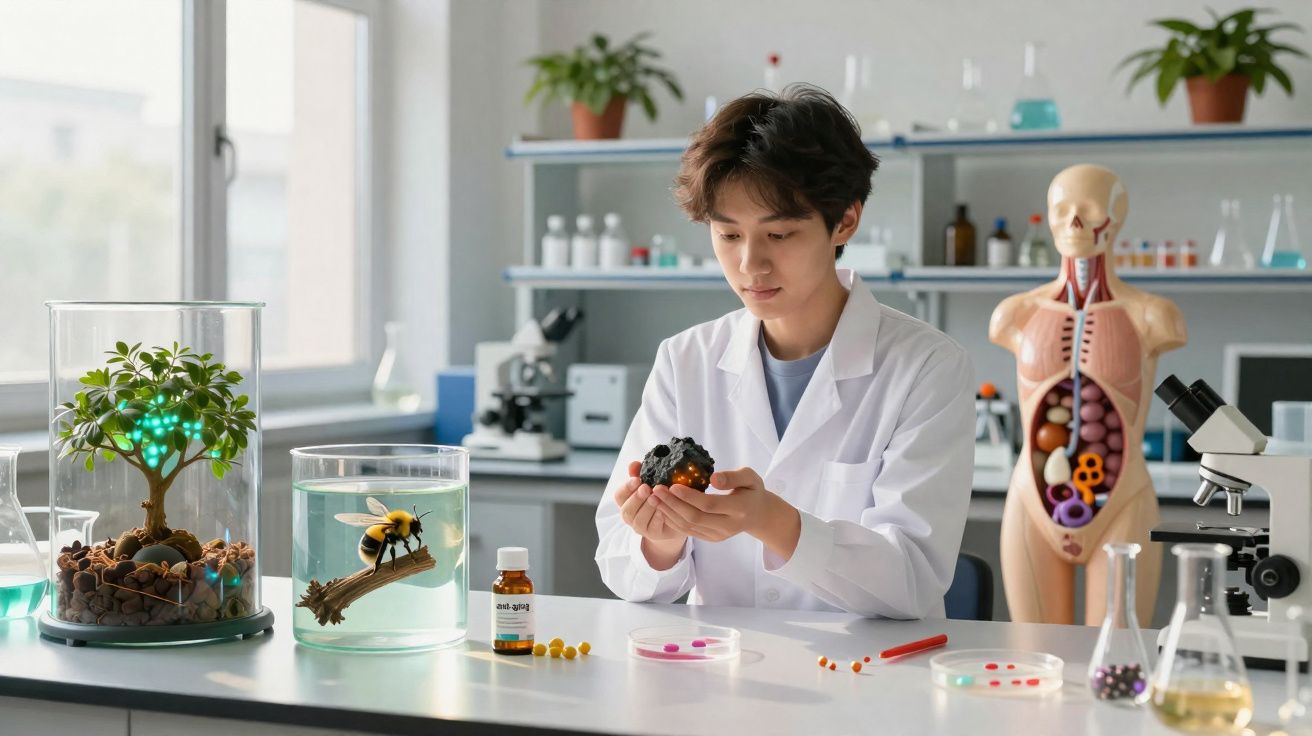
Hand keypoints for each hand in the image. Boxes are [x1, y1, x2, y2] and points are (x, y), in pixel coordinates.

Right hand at [613, 460, 686, 568]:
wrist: (675, 517)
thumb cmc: (660, 496)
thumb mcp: (651, 483)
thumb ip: (641, 474)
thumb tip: (633, 464)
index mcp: (626, 501)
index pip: (619, 495)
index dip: (626, 487)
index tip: (637, 479)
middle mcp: (630, 515)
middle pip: (626, 509)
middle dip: (636, 498)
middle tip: (646, 488)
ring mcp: (640, 527)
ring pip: (638, 520)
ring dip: (647, 508)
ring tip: (656, 498)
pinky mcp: (652, 534)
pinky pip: (652, 528)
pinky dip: (657, 519)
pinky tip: (663, 510)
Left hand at [653, 467, 793, 548]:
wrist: (758, 515)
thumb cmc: (752, 490)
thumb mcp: (750, 478)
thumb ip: (733, 477)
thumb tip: (713, 479)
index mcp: (739, 509)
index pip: (709, 504)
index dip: (689, 496)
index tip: (672, 485)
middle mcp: (728, 526)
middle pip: (695, 517)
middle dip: (672, 504)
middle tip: (656, 489)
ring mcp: (719, 535)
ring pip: (689, 526)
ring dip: (668, 512)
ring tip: (653, 498)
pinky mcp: (711, 538)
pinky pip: (689, 531)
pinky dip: (673, 520)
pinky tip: (662, 508)